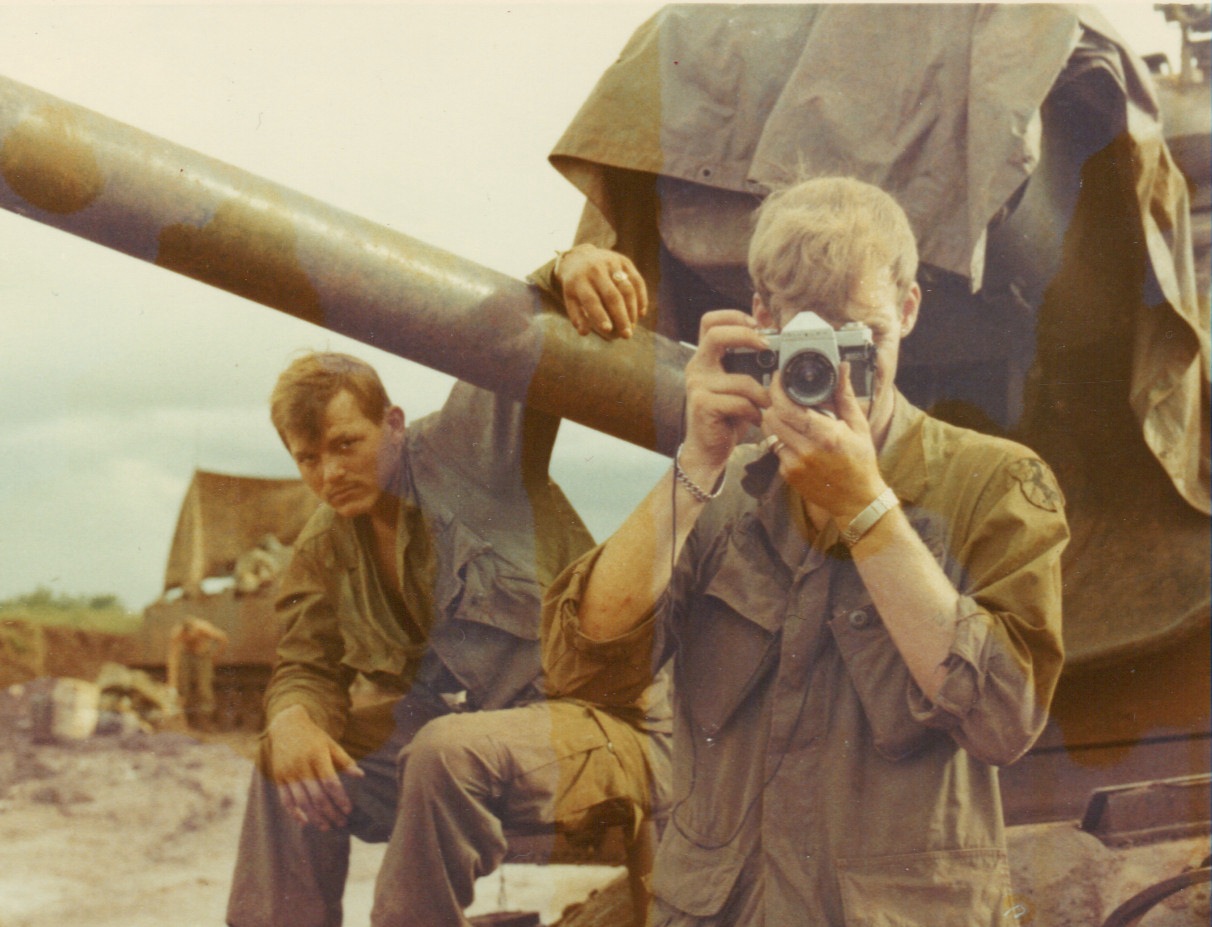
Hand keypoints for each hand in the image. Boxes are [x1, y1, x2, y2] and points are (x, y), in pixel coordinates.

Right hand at [266, 704, 363, 830]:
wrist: (286, 726)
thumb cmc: (313, 737)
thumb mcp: (331, 744)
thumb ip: (345, 761)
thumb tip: (360, 776)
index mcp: (317, 756)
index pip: (330, 783)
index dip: (340, 799)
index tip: (348, 810)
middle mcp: (302, 766)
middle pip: (316, 796)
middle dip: (330, 812)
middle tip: (341, 823)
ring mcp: (288, 773)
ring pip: (301, 801)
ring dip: (315, 817)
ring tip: (326, 827)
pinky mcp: (278, 778)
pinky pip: (285, 800)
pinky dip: (294, 813)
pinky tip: (305, 822)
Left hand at [554, 244, 647, 337]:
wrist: (579, 256)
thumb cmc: (576, 286)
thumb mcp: (570, 299)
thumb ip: (577, 316)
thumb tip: (584, 333)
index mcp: (579, 281)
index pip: (591, 300)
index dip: (600, 315)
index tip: (608, 330)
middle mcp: (595, 270)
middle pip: (612, 296)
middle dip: (621, 317)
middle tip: (627, 336)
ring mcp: (611, 263)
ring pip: (627, 289)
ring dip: (632, 310)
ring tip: (633, 326)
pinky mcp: (624, 261)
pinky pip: (637, 281)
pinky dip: (641, 297)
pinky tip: (641, 313)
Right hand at [679, 309, 771, 479]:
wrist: (708, 449)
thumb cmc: (728, 413)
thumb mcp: (742, 377)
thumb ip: (750, 349)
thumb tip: (763, 310)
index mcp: (705, 356)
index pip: (710, 320)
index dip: (734, 315)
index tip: (758, 325)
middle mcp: (697, 367)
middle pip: (716, 335)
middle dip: (747, 337)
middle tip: (768, 347)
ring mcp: (697, 386)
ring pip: (740, 379)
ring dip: (762, 393)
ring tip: (768, 404)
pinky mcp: (702, 406)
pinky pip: (739, 402)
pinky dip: (754, 411)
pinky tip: (755, 418)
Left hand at [762, 362, 886, 522]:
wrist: (856, 500)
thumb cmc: (860, 461)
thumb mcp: (858, 425)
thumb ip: (844, 395)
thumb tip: (842, 368)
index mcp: (826, 435)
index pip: (788, 408)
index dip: (777, 389)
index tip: (778, 378)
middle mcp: (806, 450)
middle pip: (771, 417)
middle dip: (773, 402)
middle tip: (782, 395)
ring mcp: (794, 464)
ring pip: (768, 431)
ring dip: (774, 419)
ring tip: (789, 415)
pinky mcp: (787, 474)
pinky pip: (774, 448)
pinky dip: (781, 438)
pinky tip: (796, 438)